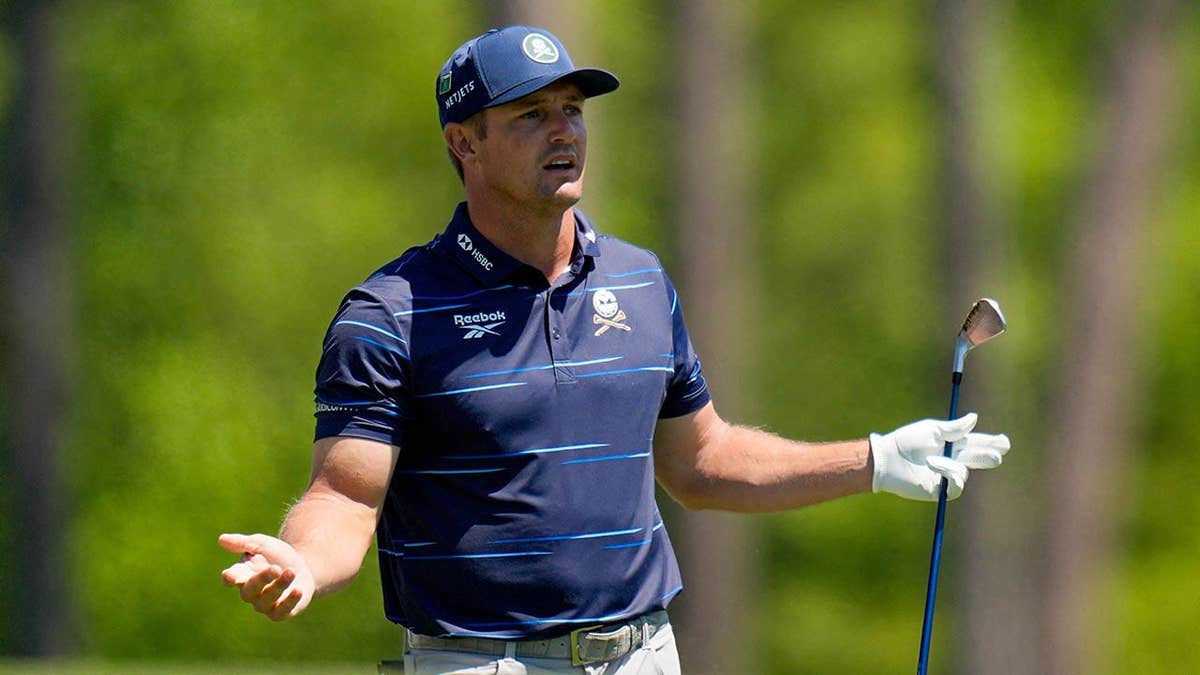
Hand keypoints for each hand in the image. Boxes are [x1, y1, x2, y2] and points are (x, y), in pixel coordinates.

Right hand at [219, 533, 315, 620]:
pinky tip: (298, 590)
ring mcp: (265, 605)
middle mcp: (251, 593)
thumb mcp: (262, 544)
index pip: (231, 577)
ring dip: (280, 585)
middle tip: (276, 568)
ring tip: (291, 571)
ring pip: (267, 599)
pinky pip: (282, 611)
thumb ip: (243, 543)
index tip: (231, 576)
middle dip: (262, 579)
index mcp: (242, 574)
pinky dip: (290, 601)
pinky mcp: (281, 612)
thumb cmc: (276, 555)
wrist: (303, 566)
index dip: (230, 578)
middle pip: (250, 589)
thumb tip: (221, 539)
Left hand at [869, 413, 1010, 500]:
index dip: (993, 443)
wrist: (888, 459)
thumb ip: (954, 428)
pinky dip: (946, 473)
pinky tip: (932, 466)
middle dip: (990, 456)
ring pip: (966, 471)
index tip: (1004, 442)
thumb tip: (975, 418)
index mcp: (953, 443)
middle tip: (998, 453)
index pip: (979, 443)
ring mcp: (948, 475)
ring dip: (950, 464)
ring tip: (930, 459)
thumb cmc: (906, 441)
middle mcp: (954, 459)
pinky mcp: (941, 490)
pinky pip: (956, 485)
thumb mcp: (931, 430)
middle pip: (981, 459)